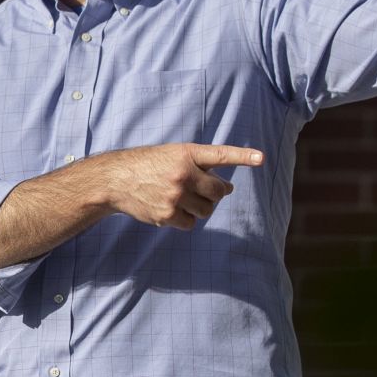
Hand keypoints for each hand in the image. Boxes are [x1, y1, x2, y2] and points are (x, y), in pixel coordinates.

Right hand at [103, 144, 264, 229]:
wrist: (115, 180)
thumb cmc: (149, 165)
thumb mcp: (173, 155)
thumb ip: (201, 166)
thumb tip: (229, 187)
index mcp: (186, 153)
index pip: (220, 155)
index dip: (242, 156)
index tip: (261, 158)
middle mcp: (182, 173)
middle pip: (219, 192)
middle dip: (216, 193)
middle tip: (204, 189)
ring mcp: (175, 195)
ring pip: (207, 210)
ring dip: (200, 207)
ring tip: (181, 198)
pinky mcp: (167, 215)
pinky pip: (191, 223)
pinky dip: (184, 219)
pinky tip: (169, 208)